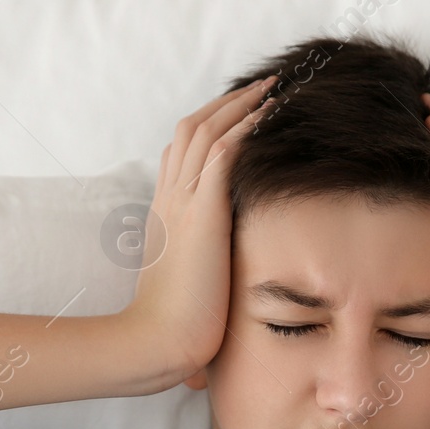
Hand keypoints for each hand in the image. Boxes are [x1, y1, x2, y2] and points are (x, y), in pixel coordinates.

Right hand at [122, 76, 278, 384]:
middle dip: (226, 104)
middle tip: (260, 88)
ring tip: (272, 90)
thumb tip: (216, 290)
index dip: (207, 128)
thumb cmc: (172, 328)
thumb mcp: (188, 289)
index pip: (180, 155)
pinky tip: (271, 117)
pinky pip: (223, 153)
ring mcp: (183, 203)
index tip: (236, 116)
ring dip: (240, 106)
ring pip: (207, 131)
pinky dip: (246, 128)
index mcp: (165, 215)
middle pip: (191, 130)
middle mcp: (169, 200)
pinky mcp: (202, 212)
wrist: (157, 341)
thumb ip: (200, 274)